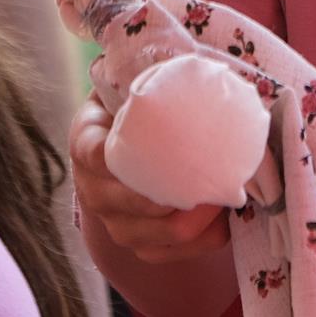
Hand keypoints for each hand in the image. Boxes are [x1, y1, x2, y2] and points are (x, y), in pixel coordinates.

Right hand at [69, 94, 230, 263]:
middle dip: (180, 192)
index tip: (150, 148)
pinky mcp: (139, 246)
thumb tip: (200, 63)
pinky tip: (227, 217)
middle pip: (134, 203)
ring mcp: (115, 222)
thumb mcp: (135, 88)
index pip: (93, 153)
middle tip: (219, 170)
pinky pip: (175, 253)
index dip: (116, 156)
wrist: (130, 146)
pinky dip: (206, 239)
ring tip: (228, 192)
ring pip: (160, 235)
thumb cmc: (140, 110)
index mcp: (87, 143)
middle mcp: (94, 189)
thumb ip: (152, 79)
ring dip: (200, 218)